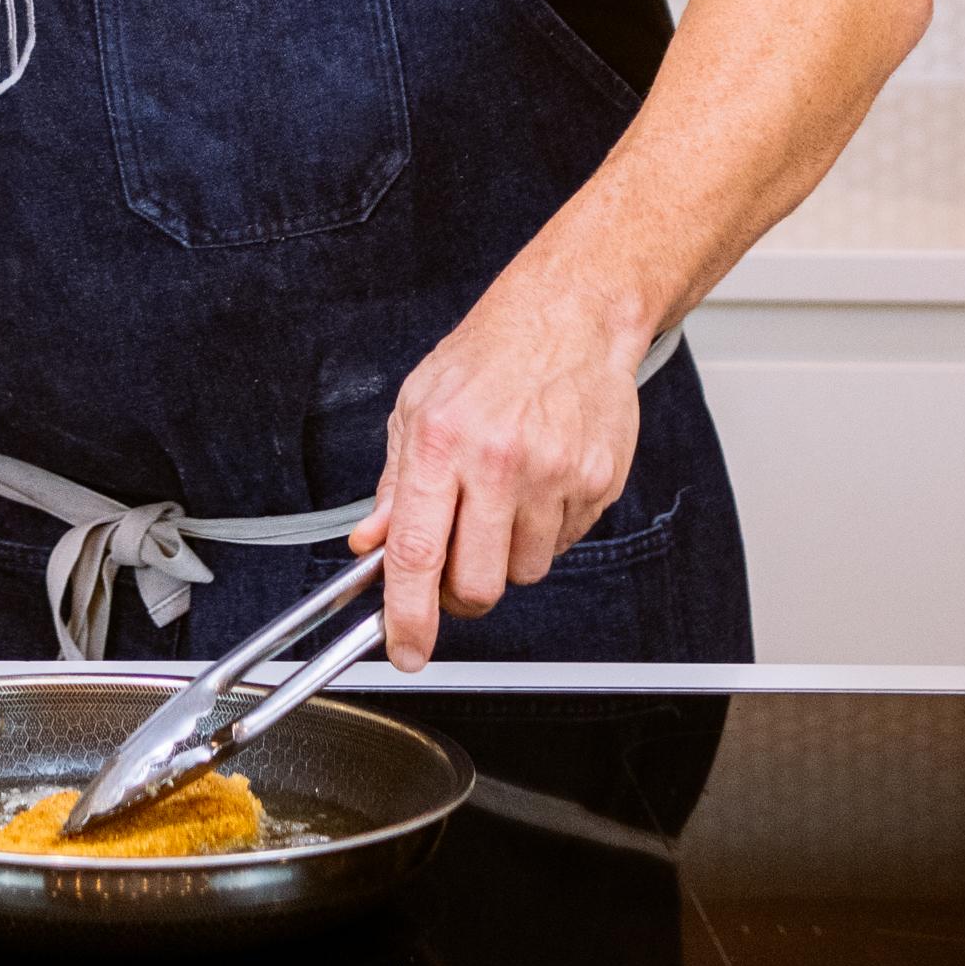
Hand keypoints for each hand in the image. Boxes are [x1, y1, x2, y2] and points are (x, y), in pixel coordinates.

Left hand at [352, 266, 645, 667]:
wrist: (571, 316)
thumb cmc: (490, 356)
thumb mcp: (417, 406)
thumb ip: (394, 485)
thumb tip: (368, 546)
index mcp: (440, 440)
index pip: (416, 552)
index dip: (407, 615)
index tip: (405, 650)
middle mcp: (497, 461)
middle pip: (477, 584)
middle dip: (461, 592)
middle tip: (457, 561)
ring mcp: (553, 475)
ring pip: (523, 572)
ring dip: (507, 555)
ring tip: (504, 497)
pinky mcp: (596, 484)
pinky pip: (563, 545)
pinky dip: (545, 531)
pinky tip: (539, 482)